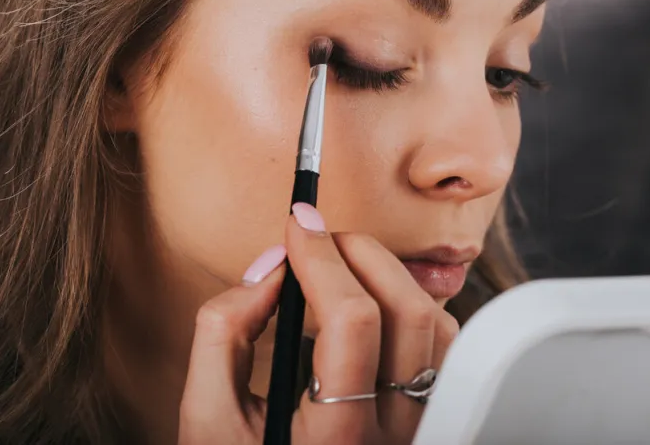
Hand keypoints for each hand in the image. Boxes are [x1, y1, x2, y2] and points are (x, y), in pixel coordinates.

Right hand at [178, 203, 459, 443]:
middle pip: (406, 311)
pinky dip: (409, 302)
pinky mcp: (429, 414)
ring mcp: (419, 424)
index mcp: (335, 436)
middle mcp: (392, 432)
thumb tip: (269, 269)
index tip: (297, 225)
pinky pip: (440, 343)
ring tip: (342, 263)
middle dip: (361, 253)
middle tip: (320, 237)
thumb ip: (224, 335)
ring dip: (389, 274)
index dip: (323, 258)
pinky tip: (369, 299)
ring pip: (433, 322)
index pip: (352, 321)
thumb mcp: (209, 417)